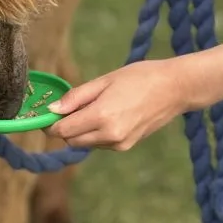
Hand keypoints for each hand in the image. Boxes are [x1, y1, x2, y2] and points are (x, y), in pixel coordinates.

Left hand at [46, 60, 186, 150]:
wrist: (175, 88)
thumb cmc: (140, 77)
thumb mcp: (105, 80)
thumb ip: (77, 96)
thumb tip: (53, 109)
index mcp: (102, 116)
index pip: (63, 130)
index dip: (51, 122)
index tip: (48, 111)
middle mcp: (109, 135)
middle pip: (71, 140)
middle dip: (65, 126)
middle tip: (70, 106)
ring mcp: (119, 144)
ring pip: (85, 144)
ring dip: (81, 130)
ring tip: (96, 105)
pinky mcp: (127, 146)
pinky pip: (100, 143)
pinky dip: (96, 133)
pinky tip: (109, 114)